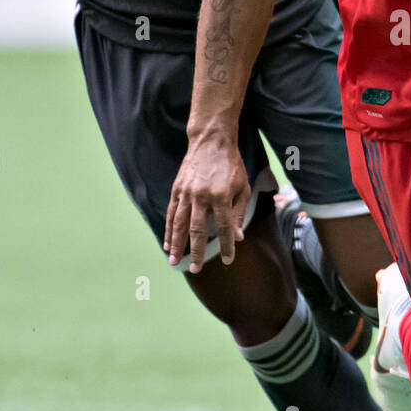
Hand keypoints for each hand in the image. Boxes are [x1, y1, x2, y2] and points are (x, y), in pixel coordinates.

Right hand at [163, 134, 249, 272]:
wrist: (211, 142)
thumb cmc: (232, 166)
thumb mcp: (242, 188)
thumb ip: (239, 213)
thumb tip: (238, 237)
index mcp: (222, 196)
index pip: (224, 227)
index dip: (226, 245)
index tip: (227, 260)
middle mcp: (202, 196)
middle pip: (198, 230)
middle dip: (196, 252)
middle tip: (195, 269)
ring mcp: (187, 192)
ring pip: (180, 224)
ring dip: (177, 244)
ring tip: (174, 261)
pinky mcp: (177, 189)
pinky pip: (172, 213)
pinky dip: (169, 230)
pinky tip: (168, 243)